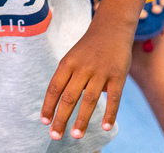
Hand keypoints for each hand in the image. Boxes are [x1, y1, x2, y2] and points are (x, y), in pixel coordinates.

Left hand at [41, 23, 130, 140]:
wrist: (112, 28)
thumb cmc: (89, 48)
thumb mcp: (72, 57)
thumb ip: (67, 78)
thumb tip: (62, 105)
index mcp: (68, 63)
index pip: (54, 87)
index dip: (48, 105)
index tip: (44, 121)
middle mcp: (82, 68)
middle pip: (69, 97)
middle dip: (61, 118)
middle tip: (55, 136)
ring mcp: (101, 72)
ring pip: (89, 100)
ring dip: (82, 120)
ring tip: (76, 136)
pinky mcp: (118, 76)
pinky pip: (114, 98)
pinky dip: (110, 114)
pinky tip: (106, 128)